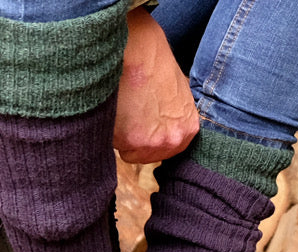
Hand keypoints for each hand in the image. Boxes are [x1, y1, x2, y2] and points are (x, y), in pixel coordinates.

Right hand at [114, 9, 198, 163]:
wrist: (139, 50)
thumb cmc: (154, 63)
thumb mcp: (177, 93)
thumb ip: (173, 117)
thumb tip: (160, 127)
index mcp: (187, 129)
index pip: (164, 148)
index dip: (148, 135)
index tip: (140, 121)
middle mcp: (173, 140)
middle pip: (145, 154)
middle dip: (134, 138)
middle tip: (129, 113)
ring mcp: (152, 143)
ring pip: (127, 151)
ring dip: (121, 136)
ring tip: (123, 108)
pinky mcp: (130, 141)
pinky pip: (113, 144)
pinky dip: (110, 130)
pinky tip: (115, 108)